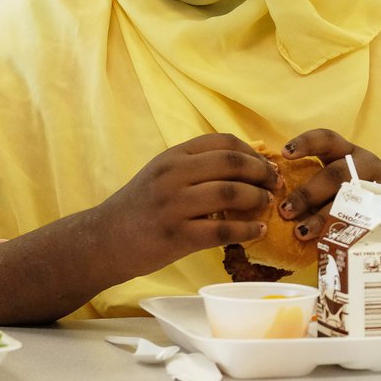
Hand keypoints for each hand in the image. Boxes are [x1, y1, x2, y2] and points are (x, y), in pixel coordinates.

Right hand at [93, 133, 280, 280]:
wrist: (105, 239)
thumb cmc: (140, 207)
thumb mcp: (162, 174)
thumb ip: (195, 167)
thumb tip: (245, 164)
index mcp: (172, 156)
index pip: (222, 142)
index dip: (252, 152)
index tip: (267, 164)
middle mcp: (172, 174)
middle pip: (232, 163)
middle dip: (262, 172)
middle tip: (275, 184)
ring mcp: (173, 205)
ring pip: (231, 193)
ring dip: (258, 199)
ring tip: (268, 205)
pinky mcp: (176, 235)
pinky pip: (223, 231)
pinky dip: (247, 230)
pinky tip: (257, 231)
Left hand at [278, 129, 380, 265]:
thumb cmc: (362, 193)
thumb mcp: (344, 177)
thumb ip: (315, 179)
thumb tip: (272, 192)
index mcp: (350, 154)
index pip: (327, 140)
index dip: (306, 143)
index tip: (285, 152)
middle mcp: (366, 167)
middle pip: (335, 175)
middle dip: (307, 194)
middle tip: (285, 211)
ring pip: (351, 202)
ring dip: (323, 218)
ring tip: (301, 232)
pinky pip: (368, 225)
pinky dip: (348, 236)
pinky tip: (331, 245)